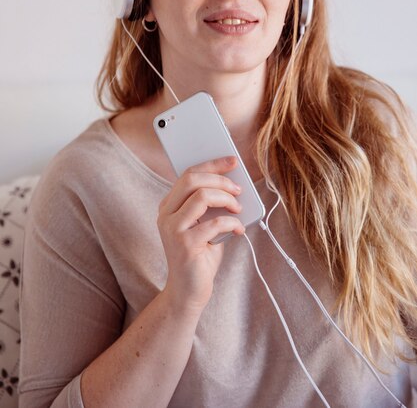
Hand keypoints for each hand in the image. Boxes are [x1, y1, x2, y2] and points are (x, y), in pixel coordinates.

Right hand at [157, 156, 244, 315]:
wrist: (188, 292)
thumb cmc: (200, 254)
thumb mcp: (205, 223)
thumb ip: (212, 205)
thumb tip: (234, 183)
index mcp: (169, 205)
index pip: (188, 174)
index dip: (212, 164)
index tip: (232, 160)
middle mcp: (166, 214)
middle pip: (191, 180)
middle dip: (220, 180)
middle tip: (238, 188)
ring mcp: (172, 229)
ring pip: (201, 196)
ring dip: (226, 199)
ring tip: (238, 208)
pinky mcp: (184, 245)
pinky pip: (213, 223)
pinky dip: (231, 223)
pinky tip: (238, 230)